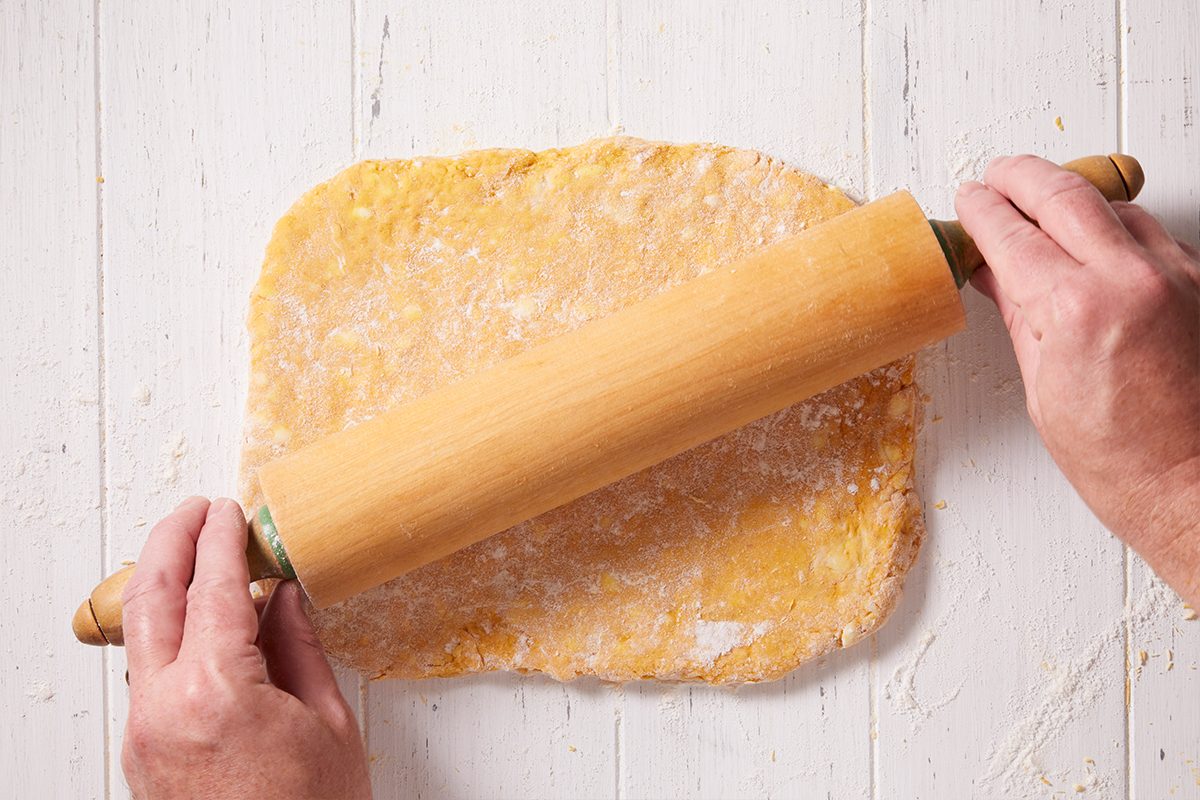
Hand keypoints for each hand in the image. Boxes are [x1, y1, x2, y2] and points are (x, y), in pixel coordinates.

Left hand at [120, 497, 370, 798]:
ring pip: (138, 634)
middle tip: (198, 510)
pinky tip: (197, 618)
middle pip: (151, 597)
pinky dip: (165, 629)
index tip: (233, 509)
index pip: (213, 588)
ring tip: (195, 554)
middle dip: (171, 540)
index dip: (224, 539)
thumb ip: (298, 647)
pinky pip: (145, 671)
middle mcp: (163, 708)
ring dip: (162, 583)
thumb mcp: (327, 723)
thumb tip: (282, 594)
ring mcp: (142, 733)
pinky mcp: (139, 753)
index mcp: (217, 693)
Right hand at [956, 155, 1199, 604]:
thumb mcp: (1043, 388)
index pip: (1013, 234)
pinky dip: (1116, 225)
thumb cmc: (1120, 461)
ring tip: (1042, 204)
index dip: (981, 211)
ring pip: (1113, 206)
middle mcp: (1131, 279)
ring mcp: (1176, 275)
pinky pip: (1151, 233)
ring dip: (1071, 197)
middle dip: (1021, 176)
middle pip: (1064, 194)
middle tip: (997, 174)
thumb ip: (1020, 316)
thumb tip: (995, 274)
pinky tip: (1094, 239)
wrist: (1195, 486)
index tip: (968, 200)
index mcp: (1076, 310)